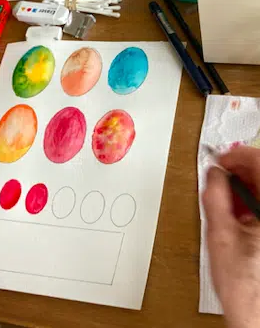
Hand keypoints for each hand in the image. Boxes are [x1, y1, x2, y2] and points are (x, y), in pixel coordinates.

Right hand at [203, 146, 259, 327]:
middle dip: (238, 169)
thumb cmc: (244, 284)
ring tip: (222, 193)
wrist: (256, 311)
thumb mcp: (219, 233)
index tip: (219, 158)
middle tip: (218, 172)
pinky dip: (249, 199)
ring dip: (242, 184)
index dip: (236, 155)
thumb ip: (214, 196)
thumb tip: (213, 174)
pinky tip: (235, 208)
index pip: (258, 162)